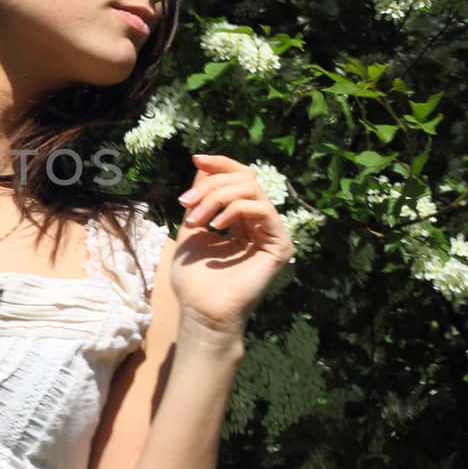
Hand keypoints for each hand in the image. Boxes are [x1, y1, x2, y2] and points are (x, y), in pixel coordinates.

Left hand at [168, 154, 295, 332]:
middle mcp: (260, 223)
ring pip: (251, 190)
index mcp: (242, 219)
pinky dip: (235, 209)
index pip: (240, 179)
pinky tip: (216, 225)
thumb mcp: (192, 228)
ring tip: (197, 218)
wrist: (201, 311)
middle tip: (187, 203)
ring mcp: (272, 234)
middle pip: (244, 179)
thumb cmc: (194, 279)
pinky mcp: (280, 246)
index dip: (220, 164)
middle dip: (211, 185)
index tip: (197, 158)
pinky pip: (262, 210)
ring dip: (217, 197)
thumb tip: (204, 166)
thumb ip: (201, 198)